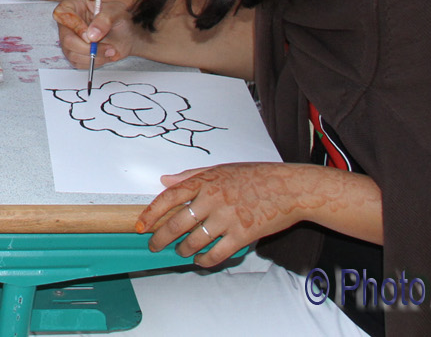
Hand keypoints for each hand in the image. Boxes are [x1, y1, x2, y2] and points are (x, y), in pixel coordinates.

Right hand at [52, 0, 135, 67]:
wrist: (126, 34)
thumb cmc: (119, 18)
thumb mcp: (116, 11)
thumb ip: (105, 19)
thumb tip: (92, 35)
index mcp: (72, 7)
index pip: (62, 14)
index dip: (75, 26)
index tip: (90, 36)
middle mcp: (68, 24)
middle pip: (67, 39)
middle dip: (88, 48)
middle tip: (107, 48)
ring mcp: (69, 40)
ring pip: (72, 54)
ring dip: (94, 56)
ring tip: (111, 51)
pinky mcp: (75, 54)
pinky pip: (78, 63)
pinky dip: (94, 63)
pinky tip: (106, 56)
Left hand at [137, 164, 340, 267]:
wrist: (289, 188)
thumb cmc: (256, 176)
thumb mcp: (220, 168)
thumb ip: (191, 175)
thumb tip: (165, 179)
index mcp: (205, 181)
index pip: (169, 197)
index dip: (152, 213)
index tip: (141, 225)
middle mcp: (213, 200)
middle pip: (178, 224)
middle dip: (161, 238)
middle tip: (154, 245)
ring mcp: (227, 219)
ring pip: (195, 241)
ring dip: (184, 250)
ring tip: (181, 252)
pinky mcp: (243, 235)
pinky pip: (217, 254)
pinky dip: (205, 261)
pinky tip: (201, 261)